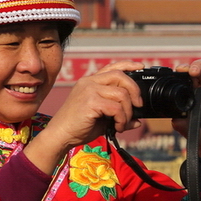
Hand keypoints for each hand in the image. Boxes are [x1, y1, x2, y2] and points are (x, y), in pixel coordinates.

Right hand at [25, 61, 144, 173]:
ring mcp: (89, 90)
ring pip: (122, 94)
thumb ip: (118, 115)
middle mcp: (88, 82)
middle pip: (120, 76)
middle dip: (134, 91)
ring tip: (122, 123)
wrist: (59, 135)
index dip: (128, 65)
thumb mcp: (101, 118)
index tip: (140, 66)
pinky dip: (122, 119)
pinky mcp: (90, 101)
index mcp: (89, 82)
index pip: (111, 67)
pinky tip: (117, 127)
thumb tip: (137, 120)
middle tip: (137, 106)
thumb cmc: (77, 127)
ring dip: (128, 111)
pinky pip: (116, 107)